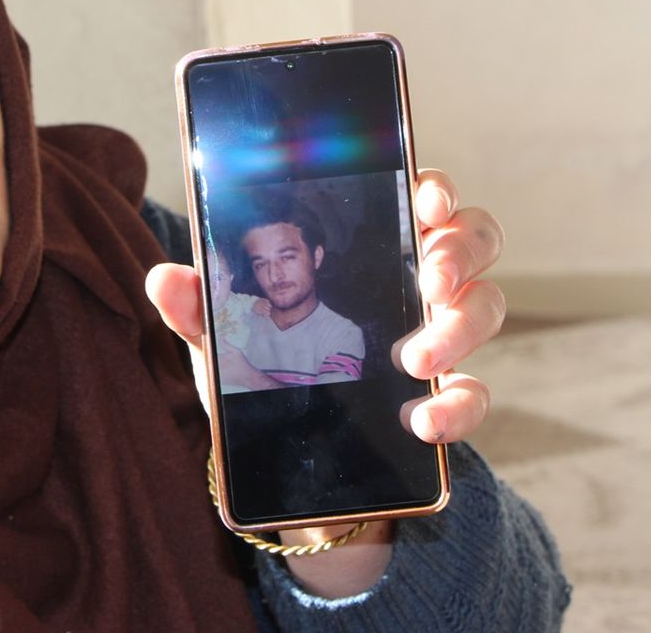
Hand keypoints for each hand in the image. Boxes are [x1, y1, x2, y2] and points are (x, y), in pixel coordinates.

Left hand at [144, 168, 504, 597]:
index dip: (434, 187)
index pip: (417, 194)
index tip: (428, 197)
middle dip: (461, 250)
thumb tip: (164, 278)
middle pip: (471, 238)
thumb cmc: (262, 373)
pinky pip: (475, 393)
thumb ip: (199, 307)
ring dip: (461, 326)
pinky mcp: (443, 397)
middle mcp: (410, 283)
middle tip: (431, 277)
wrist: (283, 463)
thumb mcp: (225, 338)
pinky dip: (458, 406)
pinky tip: (422, 420)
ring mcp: (435, 337)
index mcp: (365, 248)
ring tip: (413, 358)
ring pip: (485, 307)